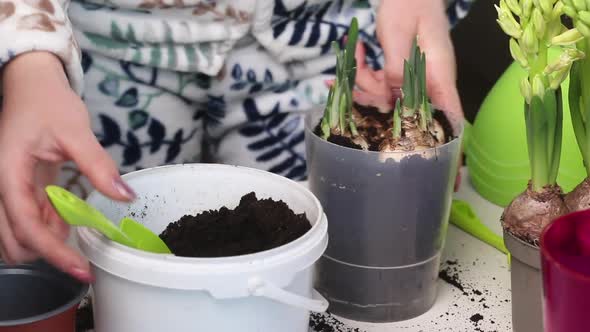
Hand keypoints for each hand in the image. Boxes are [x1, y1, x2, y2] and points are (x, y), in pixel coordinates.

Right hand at [0, 52, 134, 280]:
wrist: (32, 82)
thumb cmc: (48, 102)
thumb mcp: (75, 132)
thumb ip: (99, 166)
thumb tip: (125, 197)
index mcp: (7, 175)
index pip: (25, 226)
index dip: (53, 252)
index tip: (82, 269)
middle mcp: (2, 185)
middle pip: (13, 239)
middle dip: (45, 254)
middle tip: (83, 259)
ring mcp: (11, 187)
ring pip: (20, 232)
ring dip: (47, 242)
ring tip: (82, 239)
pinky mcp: (23, 184)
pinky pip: (32, 216)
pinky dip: (50, 226)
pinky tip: (73, 222)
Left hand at [355, 0, 464, 189]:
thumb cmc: (411, 2)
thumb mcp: (398, 35)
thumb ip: (395, 70)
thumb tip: (392, 101)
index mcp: (440, 75)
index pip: (451, 119)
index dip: (450, 150)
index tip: (449, 178)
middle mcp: (430, 81)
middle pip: (409, 114)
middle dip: (382, 112)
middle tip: (359, 97)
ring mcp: (414, 77)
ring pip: (388, 100)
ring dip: (365, 88)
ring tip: (354, 62)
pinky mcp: (399, 71)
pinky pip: (380, 84)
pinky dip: (363, 75)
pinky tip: (353, 55)